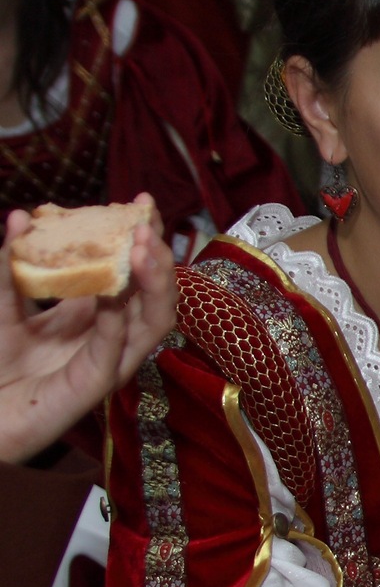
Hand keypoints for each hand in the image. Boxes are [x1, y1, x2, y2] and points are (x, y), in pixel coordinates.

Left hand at [0, 206, 176, 461]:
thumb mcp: (1, 304)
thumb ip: (9, 266)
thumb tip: (18, 217)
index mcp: (97, 316)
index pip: (133, 273)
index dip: (141, 238)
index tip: (140, 201)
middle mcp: (114, 337)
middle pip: (155, 294)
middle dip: (157, 255)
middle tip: (145, 221)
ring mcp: (110, 362)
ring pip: (154, 322)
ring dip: (154, 284)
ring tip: (143, 248)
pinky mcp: (94, 385)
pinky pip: (115, 350)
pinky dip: (116, 320)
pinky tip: (111, 294)